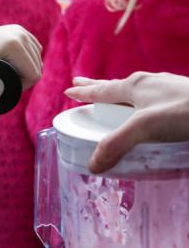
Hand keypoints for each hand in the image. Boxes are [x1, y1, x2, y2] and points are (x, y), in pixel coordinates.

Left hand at [0, 25, 42, 88]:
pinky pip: (34, 48)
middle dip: (25, 78)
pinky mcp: (18, 29)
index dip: (23, 86)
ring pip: (37, 57)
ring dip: (27, 68)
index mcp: (14, 45)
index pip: (34, 74)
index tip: (6, 87)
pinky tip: (16, 63)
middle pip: (37, 66)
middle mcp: (19, 34)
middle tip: (5, 81)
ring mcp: (19, 30)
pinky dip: (29, 58)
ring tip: (9, 73)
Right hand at [65, 72, 188, 172]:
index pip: (102, 90)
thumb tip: (93, 164)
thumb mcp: (146, 128)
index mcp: (135, 86)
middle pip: (117, 85)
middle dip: (99, 87)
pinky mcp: (185, 96)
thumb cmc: (186, 113)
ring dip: (122, 94)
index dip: (85, 92)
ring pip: (138, 90)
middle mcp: (149, 83)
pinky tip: (153, 110)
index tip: (70, 90)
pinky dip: (144, 102)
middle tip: (83, 83)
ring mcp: (169, 88)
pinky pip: (155, 97)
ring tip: (116, 98)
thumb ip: (118, 144)